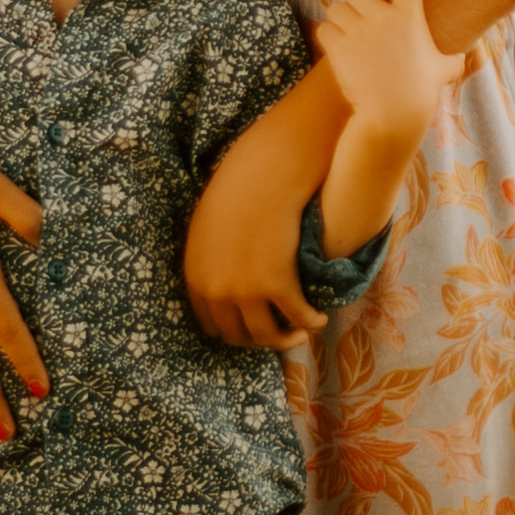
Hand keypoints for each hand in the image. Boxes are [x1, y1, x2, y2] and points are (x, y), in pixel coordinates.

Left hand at [184, 102, 320, 357]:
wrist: (263, 175)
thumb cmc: (238, 192)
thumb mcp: (208, 230)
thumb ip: (211, 261)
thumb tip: (225, 281)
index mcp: (196, 277)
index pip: (210, 324)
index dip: (233, 330)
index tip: (251, 327)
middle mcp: (216, 290)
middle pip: (237, 336)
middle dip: (258, 340)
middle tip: (278, 333)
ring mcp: (246, 291)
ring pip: (266, 335)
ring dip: (286, 339)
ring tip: (300, 333)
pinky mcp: (278, 285)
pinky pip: (297, 316)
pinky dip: (310, 321)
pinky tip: (319, 318)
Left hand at [315, 0, 456, 154]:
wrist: (393, 115)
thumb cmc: (421, 92)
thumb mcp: (445, 70)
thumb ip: (454, 59)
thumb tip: (466, 58)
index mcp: (410, 16)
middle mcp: (382, 18)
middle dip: (357, 2)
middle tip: (362, 18)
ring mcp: (358, 32)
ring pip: (336, 7)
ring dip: (340, 18)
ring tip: (348, 34)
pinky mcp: (339, 47)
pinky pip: (324, 28)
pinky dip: (328, 36)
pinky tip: (338, 47)